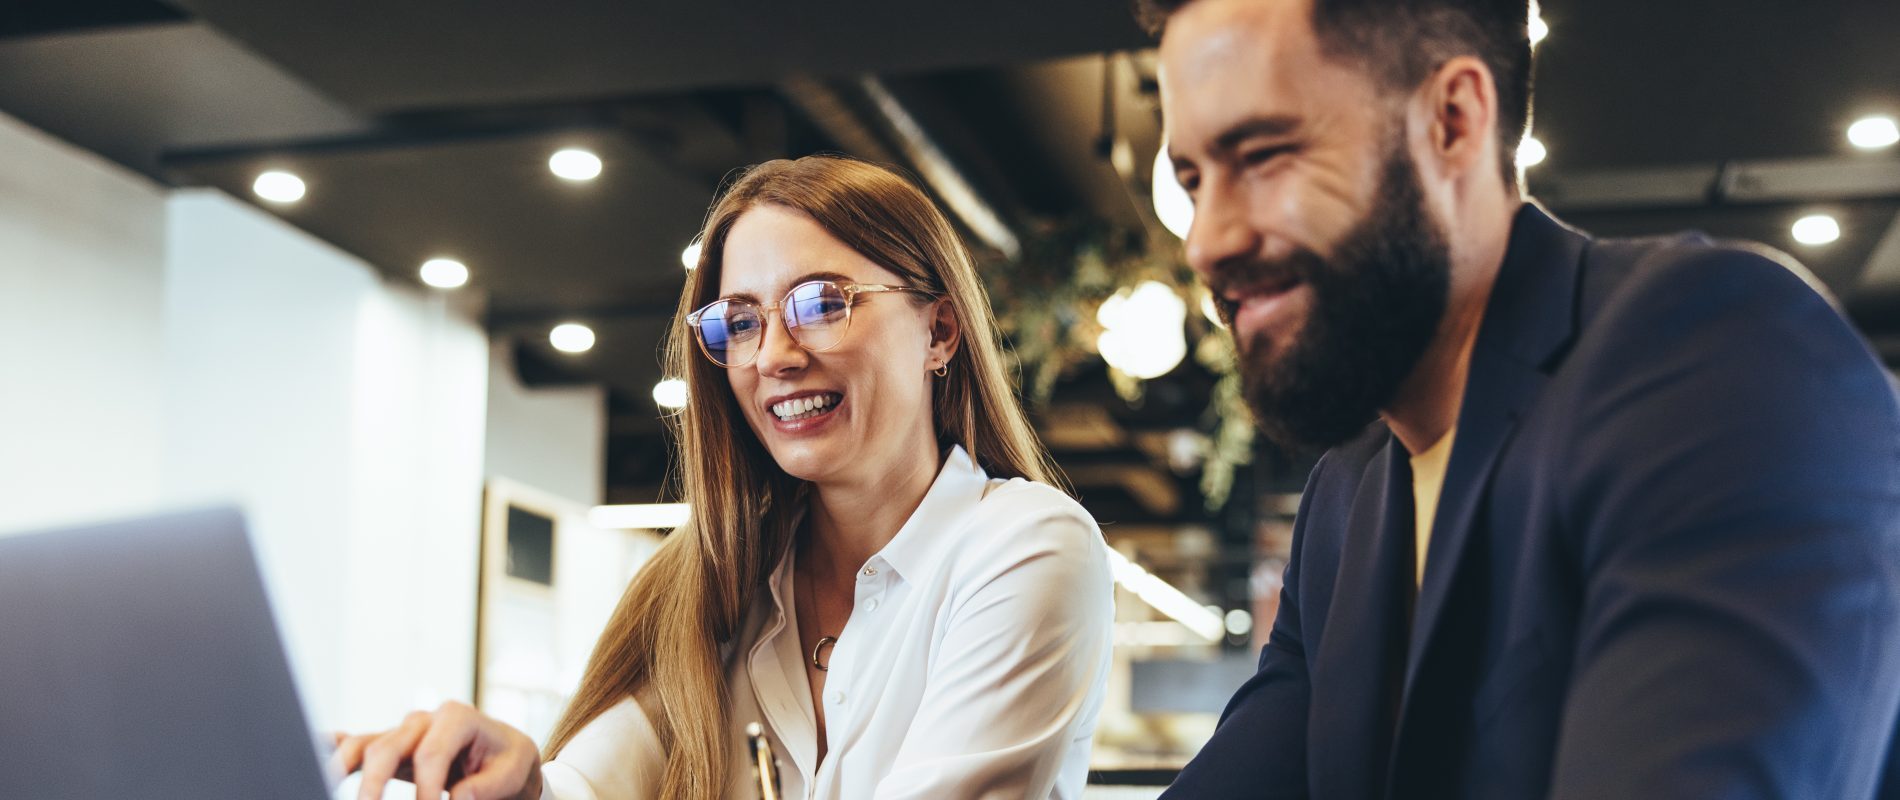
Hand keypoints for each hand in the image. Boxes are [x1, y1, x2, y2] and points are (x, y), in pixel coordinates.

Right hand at [330, 701, 543, 799]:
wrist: (503, 755)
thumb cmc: (509, 762)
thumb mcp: (515, 771)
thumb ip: (489, 785)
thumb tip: (458, 797)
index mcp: (457, 717)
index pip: (431, 754)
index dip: (427, 791)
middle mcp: (423, 721)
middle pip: (386, 747)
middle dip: (374, 785)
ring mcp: (403, 733)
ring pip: (363, 745)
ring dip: (339, 768)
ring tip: (321, 786)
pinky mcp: (390, 748)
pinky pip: (355, 743)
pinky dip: (330, 747)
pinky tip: (310, 751)